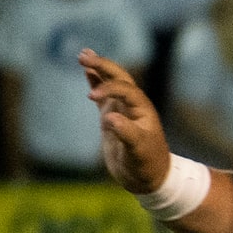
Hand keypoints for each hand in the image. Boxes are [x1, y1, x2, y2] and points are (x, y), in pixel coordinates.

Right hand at [81, 50, 170, 194]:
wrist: (149, 178)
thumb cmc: (147, 165)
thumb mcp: (138, 151)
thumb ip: (126, 133)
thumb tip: (110, 118)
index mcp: (143, 110)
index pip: (126, 90)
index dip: (109, 89)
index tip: (91, 97)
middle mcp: (134, 106)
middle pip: (119, 78)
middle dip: (103, 66)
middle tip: (83, 55)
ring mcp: (123, 110)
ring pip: (111, 83)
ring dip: (99, 69)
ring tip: (83, 55)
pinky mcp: (113, 118)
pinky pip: (104, 96)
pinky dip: (96, 83)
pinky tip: (87, 72)